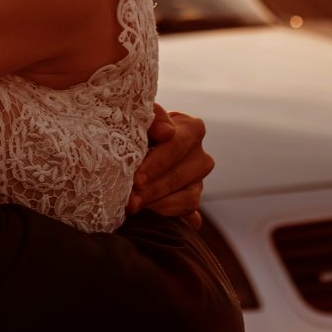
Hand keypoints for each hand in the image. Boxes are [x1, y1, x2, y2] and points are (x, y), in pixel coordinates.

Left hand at [129, 105, 212, 219]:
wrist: (130, 148)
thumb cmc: (135, 128)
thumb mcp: (140, 117)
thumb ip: (154, 117)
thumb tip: (167, 132)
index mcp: (192, 128)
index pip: (176, 147)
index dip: (156, 164)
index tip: (137, 179)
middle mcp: (200, 154)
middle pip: (179, 176)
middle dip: (152, 189)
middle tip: (130, 200)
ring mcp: (199, 179)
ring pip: (186, 197)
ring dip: (157, 203)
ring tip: (132, 207)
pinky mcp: (193, 197)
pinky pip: (187, 210)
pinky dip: (167, 212)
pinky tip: (150, 214)